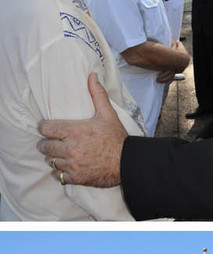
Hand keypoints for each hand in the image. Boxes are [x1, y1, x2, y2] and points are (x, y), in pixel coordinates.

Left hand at [38, 72, 125, 188]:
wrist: (127, 162)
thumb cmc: (116, 138)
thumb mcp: (107, 114)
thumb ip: (97, 94)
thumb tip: (92, 76)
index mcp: (74, 131)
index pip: (45, 129)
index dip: (44, 127)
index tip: (46, 127)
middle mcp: (70, 148)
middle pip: (44, 146)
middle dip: (46, 143)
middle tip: (51, 142)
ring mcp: (72, 164)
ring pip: (50, 161)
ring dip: (53, 158)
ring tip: (59, 154)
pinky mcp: (76, 177)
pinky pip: (59, 176)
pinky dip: (60, 172)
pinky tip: (66, 167)